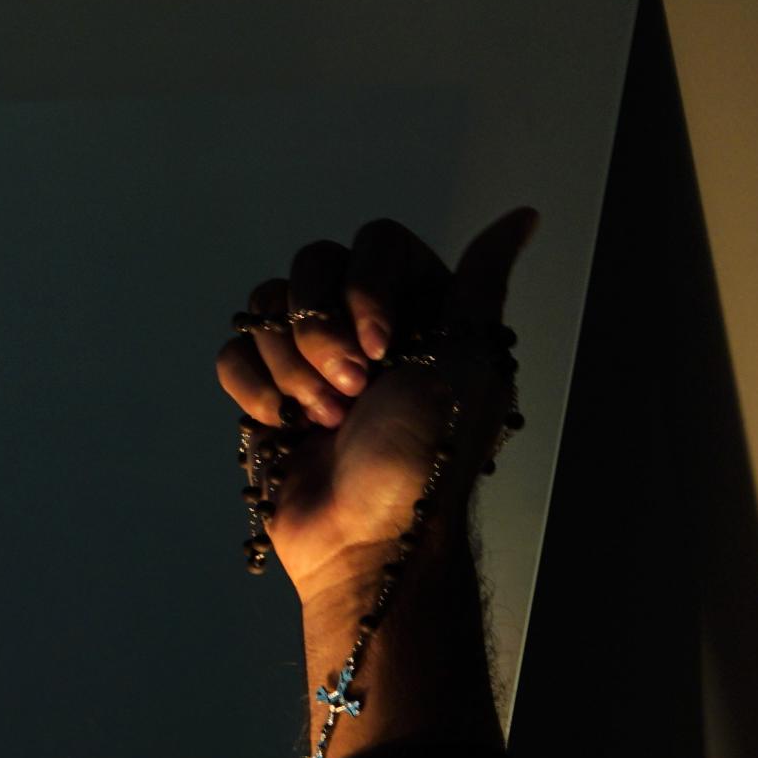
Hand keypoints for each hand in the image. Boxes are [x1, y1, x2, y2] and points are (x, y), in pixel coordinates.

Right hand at [212, 209, 535, 605]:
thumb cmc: (425, 459)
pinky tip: (287, 428)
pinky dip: (256, 392)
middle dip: (324, 335)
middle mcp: (362, 323)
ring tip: (327, 421)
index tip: (383, 345)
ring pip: (267, 308)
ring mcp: (308, 358)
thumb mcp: (469, 362)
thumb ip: (481, 283)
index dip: (366, 287)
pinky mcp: (266, 392)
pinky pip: (235, 353)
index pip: (374, 242)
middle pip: (312, 266)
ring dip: (294, 372)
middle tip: (354, 390)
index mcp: (419, 308)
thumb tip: (522, 218)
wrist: (365, 539)